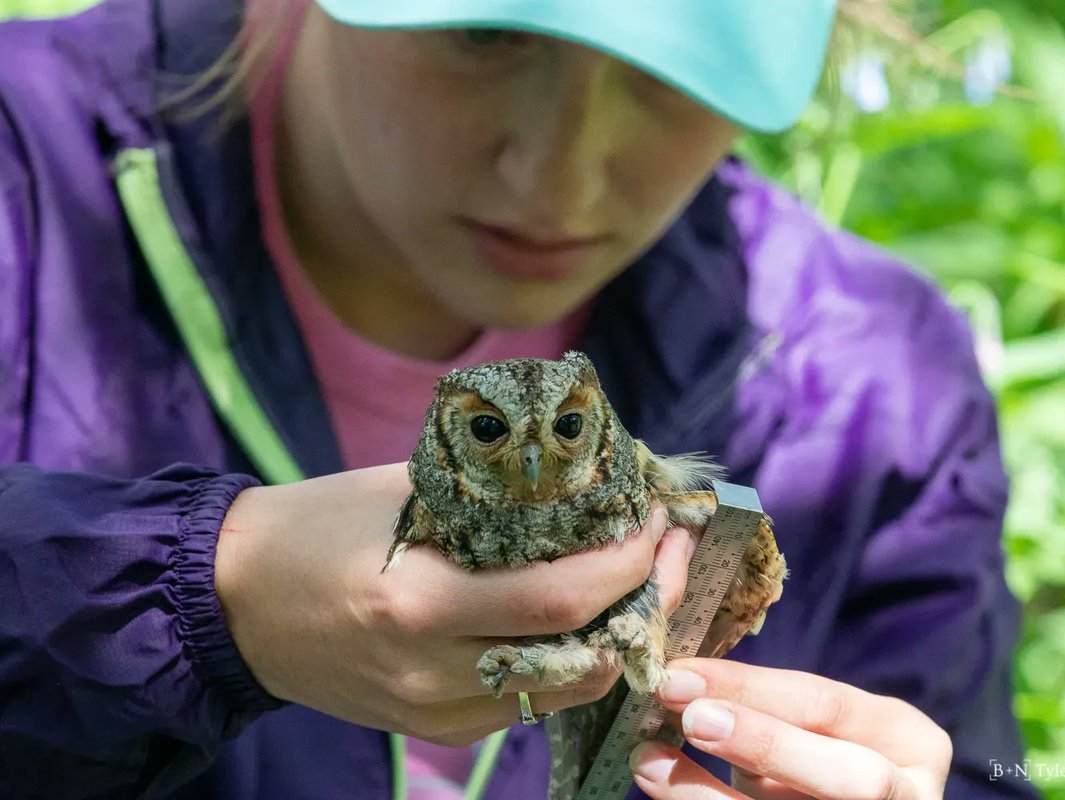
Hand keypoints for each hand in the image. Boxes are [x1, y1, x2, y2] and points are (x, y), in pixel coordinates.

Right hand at [213, 463, 692, 744]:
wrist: (236, 604)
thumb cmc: (316, 527)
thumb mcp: (401, 493)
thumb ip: (493, 497)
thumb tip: (588, 481)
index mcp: (419, 604)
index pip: (561, 601)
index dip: (629, 564)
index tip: (659, 519)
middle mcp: (433, 673)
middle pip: (582, 658)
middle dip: (646, 603)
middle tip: (669, 549)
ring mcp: (435, 712)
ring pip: (566, 688)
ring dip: (616, 633)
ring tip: (637, 576)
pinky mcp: (435, 730)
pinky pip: (529, 698)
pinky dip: (568, 658)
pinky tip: (579, 613)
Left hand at [631, 658, 952, 798]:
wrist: (833, 796)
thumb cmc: (821, 757)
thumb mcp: (814, 728)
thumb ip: (767, 708)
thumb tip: (683, 684)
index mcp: (909, 742)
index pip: (830, 706)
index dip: (753, 689)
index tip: (683, 674)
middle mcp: (908, 796)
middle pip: (849, 777)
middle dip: (766, 743)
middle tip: (691, 717)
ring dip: (708, 793)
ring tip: (649, 760)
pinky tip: (662, 785)